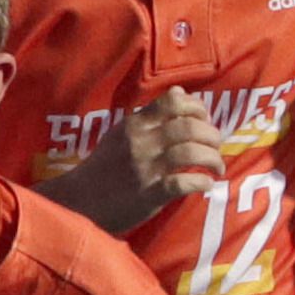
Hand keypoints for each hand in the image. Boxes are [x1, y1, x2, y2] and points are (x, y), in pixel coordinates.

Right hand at [44, 89, 227, 231]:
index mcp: (134, 125)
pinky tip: (205, 184)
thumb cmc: (103, 168)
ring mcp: (145, 168)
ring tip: (216, 167)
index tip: (205, 120)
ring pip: (191, 152)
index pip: (173, 102)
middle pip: (189, 127)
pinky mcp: (150, 194)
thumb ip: (151, 116)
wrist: (78, 202)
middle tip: (216, 146)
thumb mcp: (121, 134)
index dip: (197, 108)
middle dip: (212, 135)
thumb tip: (180, 93)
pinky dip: (201, 182)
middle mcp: (141, 142)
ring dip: (212, 158)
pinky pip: (184, 183)